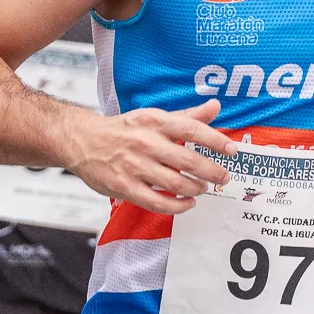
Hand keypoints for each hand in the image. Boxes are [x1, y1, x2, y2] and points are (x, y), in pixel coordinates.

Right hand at [62, 98, 239, 213]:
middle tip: (223, 176)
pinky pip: (157, 202)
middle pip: (188, 161)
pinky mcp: (124, 187)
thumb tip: (215, 107)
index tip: (231, 150)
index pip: (192, 129)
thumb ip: (186, 116)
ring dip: (196, 189)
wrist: (82, 141)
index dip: (215, 141)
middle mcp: (145, 142)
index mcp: (154, 122)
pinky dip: (177, 206)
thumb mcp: (153, 117)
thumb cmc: (122, 130)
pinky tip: (187, 204)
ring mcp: (134, 166)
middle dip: (212, 171)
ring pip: (175, 183)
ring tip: (203, 188)